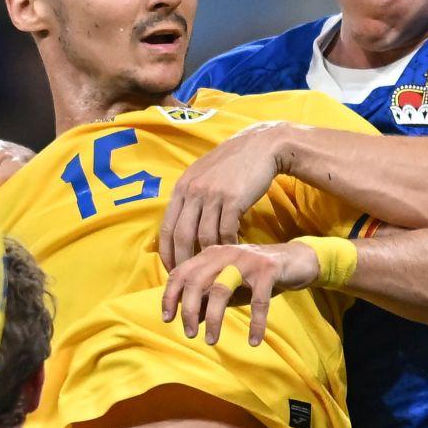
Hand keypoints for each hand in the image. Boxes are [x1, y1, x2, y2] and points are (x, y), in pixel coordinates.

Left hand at [158, 123, 286, 269]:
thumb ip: (190, 196)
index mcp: (182, 187)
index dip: (167, 253)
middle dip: (184, 261)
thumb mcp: (203, 175)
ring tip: (214, 270)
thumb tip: (181, 222)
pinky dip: (229, 244)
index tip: (173, 270)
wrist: (260, 146)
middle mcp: (194, 191)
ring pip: (205, 236)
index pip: (167, 227)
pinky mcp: (234, 199)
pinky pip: (227, 230)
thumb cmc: (232, 164)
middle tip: (191, 281)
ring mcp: (213, 195)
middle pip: (182, 236)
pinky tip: (234, 250)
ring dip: (210, 256)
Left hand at [160, 240, 318, 348]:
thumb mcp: (230, 287)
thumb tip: (191, 320)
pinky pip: (258, 301)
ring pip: (221, 290)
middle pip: (196, 281)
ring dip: (213, 318)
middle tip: (189, 334)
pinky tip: (253, 341)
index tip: (167, 318)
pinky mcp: (268, 271)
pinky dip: (255, 324)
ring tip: (211, 340)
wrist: (295, 261)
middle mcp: (225, 253)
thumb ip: (209, 299)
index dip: (170, 295)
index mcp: (211, 254)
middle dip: (188, 310)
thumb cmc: (257, 276)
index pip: (181, 272)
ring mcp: (247, 261)